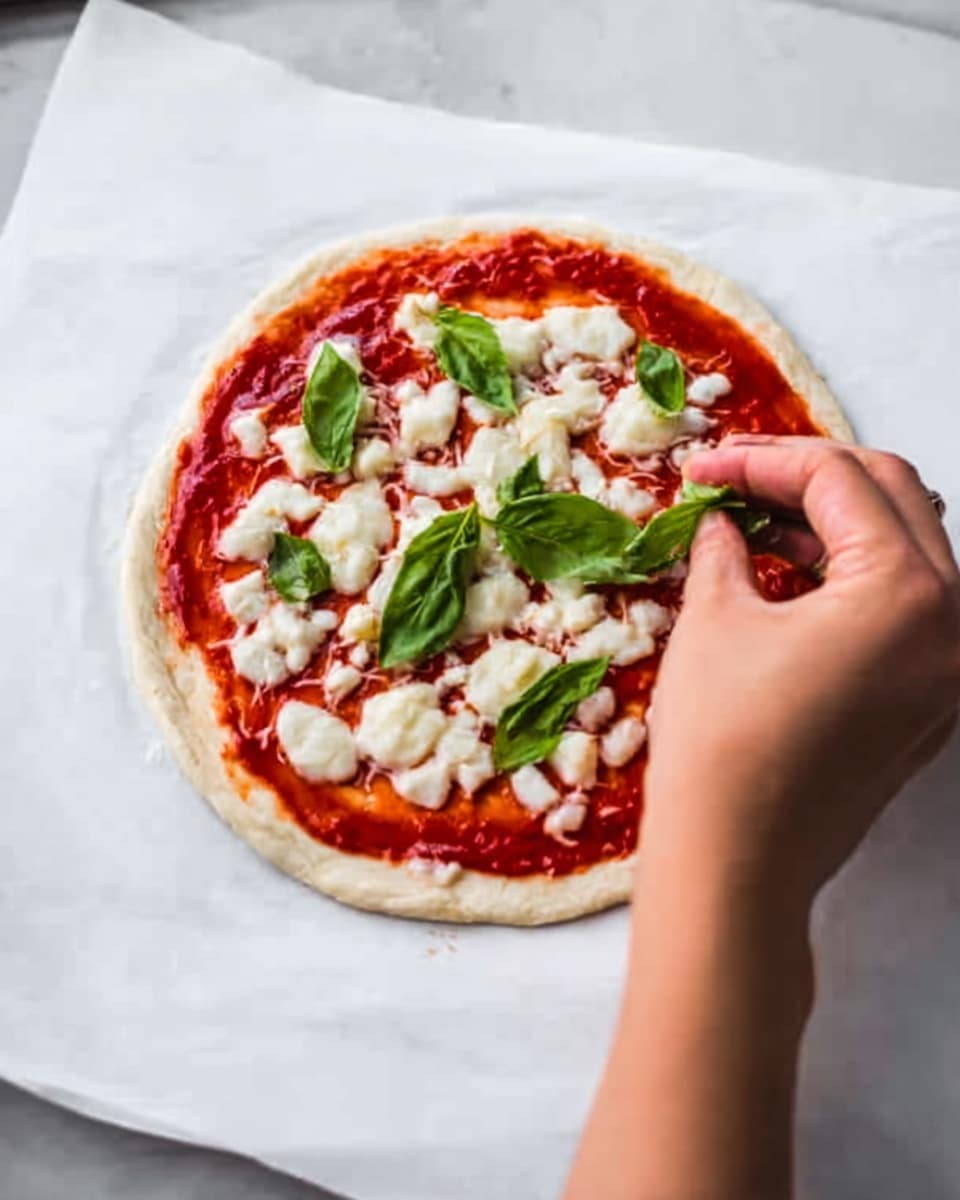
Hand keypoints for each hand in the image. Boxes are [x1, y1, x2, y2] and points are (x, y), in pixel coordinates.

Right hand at [646, 435, 959, 902]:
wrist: (738, 862)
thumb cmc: (720, 741)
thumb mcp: (715, 620)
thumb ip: (724, 545)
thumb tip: (723, 516)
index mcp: (907, 591)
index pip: (840, 480)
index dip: (762, 462)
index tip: (704, 466)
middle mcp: (956, 622)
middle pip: (892, 498)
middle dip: (806, 476)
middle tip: (734, 479)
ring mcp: (954, 666)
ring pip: (906, 549)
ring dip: (834, 522)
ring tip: (756, 522)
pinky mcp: (935, 699)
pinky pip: (908, 606)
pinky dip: (853, 577)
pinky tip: (790, 572)